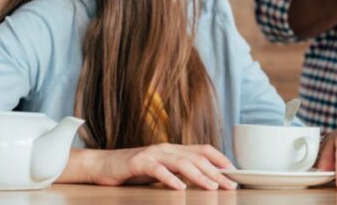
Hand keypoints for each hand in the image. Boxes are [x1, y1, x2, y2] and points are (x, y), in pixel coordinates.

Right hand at [88, 144, 236, 190]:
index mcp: (173, 149)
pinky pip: (158, 171)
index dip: (220, 158)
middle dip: (216, 172)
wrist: (102, 164)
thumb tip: (202, 178)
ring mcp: (153, 154)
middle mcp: (166, 148)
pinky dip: (170, 179)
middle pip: (197, 158)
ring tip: (212, 186)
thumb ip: (178, 170)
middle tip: (229, 184)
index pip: (202, 149)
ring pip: (181, 162)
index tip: (234, 171)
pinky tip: (180, 188)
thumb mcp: (160, 168)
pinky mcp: (138, 163)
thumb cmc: (133, 169)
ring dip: (199, 175)